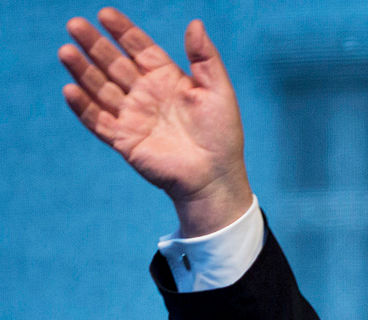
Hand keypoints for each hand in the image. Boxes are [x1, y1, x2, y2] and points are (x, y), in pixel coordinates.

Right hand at [59, 7, 251, 235]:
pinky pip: (99, 121)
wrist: (215, 176)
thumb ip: (205, 57)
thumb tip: (195, 23)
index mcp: (167, 79)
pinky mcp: (125, 140)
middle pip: (114, 64)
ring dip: (83, 71)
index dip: (123, 31)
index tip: (104, 13)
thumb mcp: (218, 90)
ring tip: (66, 51)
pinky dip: (84, 107)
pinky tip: (70, 89)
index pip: (139, 49)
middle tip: (75, 25)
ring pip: (100, 89)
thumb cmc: (221, 134)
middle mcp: (146, 95)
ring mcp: (133, 117)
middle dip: (94, 45)